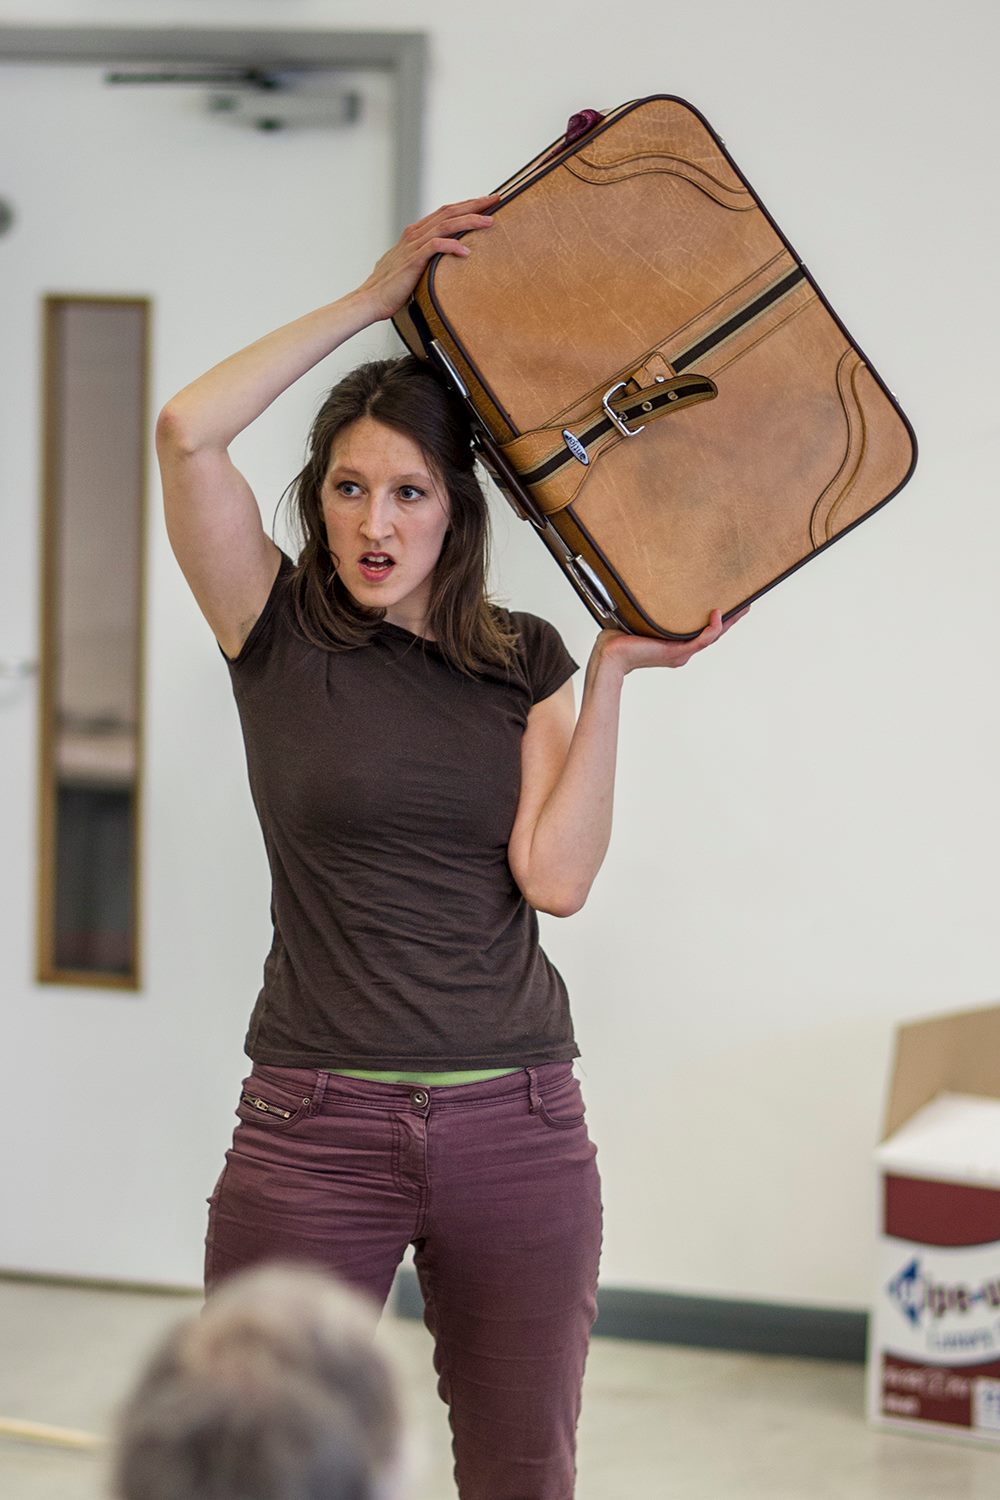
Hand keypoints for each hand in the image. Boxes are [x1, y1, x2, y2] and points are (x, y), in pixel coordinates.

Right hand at [356, 195, 499, 321]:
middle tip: (496, 199)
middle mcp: (414, 234)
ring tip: (489, 221)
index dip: (466, 205)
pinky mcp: (413, 260)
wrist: (370, 300)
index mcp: (415, 233)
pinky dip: (452, 246)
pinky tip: (467, 252)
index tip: (486, 202)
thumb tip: (441, 260)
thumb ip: (425, 258)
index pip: (445, 212)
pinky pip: (436, 247)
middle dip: (474, 204)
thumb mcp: (411, 266)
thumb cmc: (390, 287)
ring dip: (469, 221)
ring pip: (446, 225)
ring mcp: (413, 246)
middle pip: (449, 212)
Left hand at [592, 606, 748, 675]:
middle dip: (731, 619)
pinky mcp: (677, 652)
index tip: (729, 603)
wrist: (609, 655)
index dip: (717, 619)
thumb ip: (649, 606)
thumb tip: (648, 583)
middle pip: (714, 634)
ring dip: (729, 622)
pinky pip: (703, 639)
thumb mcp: (639, 617)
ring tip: (742, 607)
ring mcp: (681, 652)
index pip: (702, 631)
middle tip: (746, 603)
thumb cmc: (618, 638)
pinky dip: (712, 627)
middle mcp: (681, 650)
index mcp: (675, 644)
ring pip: (713, 636)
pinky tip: (717, 613)